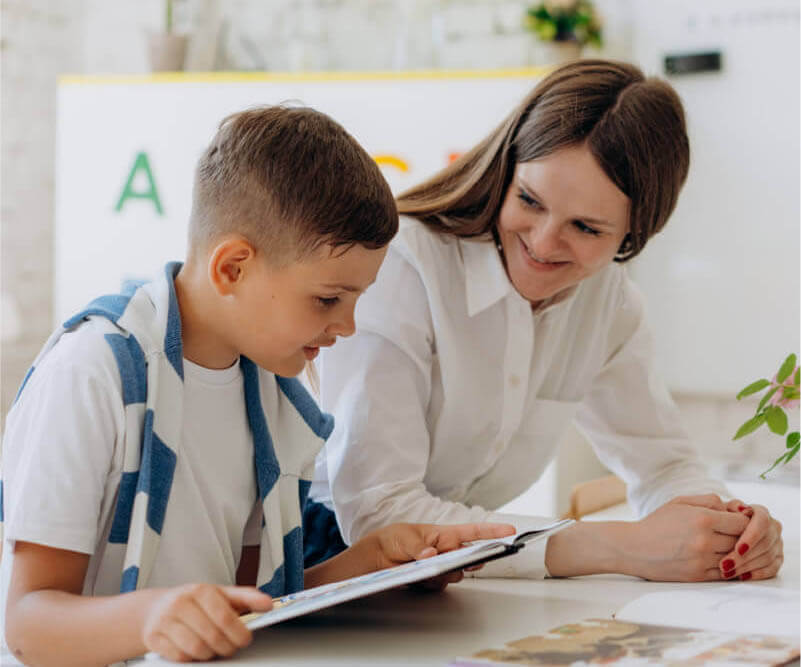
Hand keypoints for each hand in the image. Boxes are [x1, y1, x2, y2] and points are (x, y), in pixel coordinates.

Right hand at [142, 583, 272, 661]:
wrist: (156, 608)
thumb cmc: (195, 602)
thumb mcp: (221, 594)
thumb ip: (246, 598)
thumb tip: (268, 604)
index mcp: (201, 591)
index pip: (225, 617)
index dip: (239, 632)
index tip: (246, 639)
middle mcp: (181, 603)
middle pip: (212, 636)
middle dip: (227, 647)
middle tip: (231, 647)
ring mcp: (165, 621)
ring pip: (197, 649)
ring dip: (211, 654)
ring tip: (214, 648)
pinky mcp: (154, 638)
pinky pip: (181, 657)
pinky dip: (193, 659)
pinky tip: (196, 650)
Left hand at [364, 522, 515, 590]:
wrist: (378, 557)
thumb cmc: (395, 539)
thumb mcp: (406, 538)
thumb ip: (419, 547)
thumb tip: (431, 554)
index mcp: (445, 534)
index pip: (473, 532)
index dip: (493, 531)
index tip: (510, 531)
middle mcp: (447, 550)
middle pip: (470, 556)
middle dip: (474, 559)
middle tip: (476, 559)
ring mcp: (442, 566)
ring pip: (457, 573)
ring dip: (449, 572)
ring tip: (433, 567)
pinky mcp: (434, 579)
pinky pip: (442, 584)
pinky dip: (434, 581)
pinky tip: (421, 576)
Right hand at [628, 494, 749, 581]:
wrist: (633, 548)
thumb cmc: (658, 522)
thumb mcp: (680, 502)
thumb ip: (709, 500)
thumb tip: (735, 509)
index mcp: (702, 519)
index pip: (741, 523)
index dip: (743, 522)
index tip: (738, 522)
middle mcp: (704, 540)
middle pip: (741, 542)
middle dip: (742, 539)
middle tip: (738, 536)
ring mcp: (702, 560)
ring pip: (736, 559)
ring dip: (736, 555)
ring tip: (729, 548)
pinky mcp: (698, 576)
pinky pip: (725, 574)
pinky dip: (728, 568)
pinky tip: (721, 560)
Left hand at [717, 499, 782, 580]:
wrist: (721, 528)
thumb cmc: (718, 517)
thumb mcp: (719, 509)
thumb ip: (729, 508)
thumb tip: (741, 509)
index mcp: (761, 513)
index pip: (762, 523)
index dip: (751, 537)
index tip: (738, 549)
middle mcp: (773, 527)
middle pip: (765, 543)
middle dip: (744, 557)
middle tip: (725, 565)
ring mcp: (776, 544)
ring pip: (767, 558)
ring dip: (746, 567)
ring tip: (726, 572)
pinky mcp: (776, 558)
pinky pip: (771, 569)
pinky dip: (755, 574)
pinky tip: (740, 576)